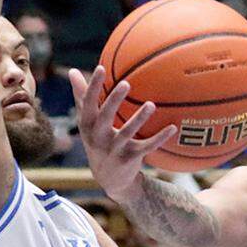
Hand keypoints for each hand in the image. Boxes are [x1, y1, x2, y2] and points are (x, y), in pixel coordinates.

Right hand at [70, 66, 176, 202]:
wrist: (108, 178)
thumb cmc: (97, 140)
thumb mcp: (87, 121)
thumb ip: (81, 96)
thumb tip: (73, 70)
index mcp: (87, 125)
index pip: (88, 103)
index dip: (93, 87)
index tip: (100, 68)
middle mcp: (98, 137)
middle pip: (105, 117)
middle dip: (114, 101)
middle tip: (126, 83)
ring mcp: (114, 149)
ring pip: (127, 133)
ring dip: (139, 119)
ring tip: (151, 104)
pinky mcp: (130, 158)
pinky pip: (147, 146)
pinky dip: (160, 138)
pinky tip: (172, 127)